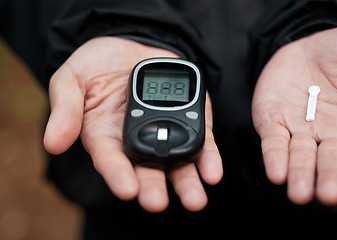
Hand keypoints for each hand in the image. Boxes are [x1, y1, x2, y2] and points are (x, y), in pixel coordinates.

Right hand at [43, 37, 222, 211]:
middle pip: (146, 170)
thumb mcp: (72, 79)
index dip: (118, 175)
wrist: (130, 44)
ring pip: (177, 163)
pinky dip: (208, 157)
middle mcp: (137, 141)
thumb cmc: (96, 65)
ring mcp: (165, 131)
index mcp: (106, 137)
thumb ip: (65, 108)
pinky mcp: (189, 119)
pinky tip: (212, 172)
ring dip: (187, 182)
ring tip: (195, 200)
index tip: (127, 189)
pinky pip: (201, 141)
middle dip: (153, 187)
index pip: (111, 161)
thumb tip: (53, 144)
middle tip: (157, 202)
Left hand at [252, 26, 336, 204]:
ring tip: (298, 193)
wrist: (319, 39)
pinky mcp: (274, 119)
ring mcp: (301, 129)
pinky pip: (273, 139)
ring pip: (299, 155)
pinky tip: (276, 173)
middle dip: (327, 177)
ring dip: (298, 174)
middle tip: (327, 195)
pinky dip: (273, 155)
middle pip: (329, 160)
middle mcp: (331, 134)